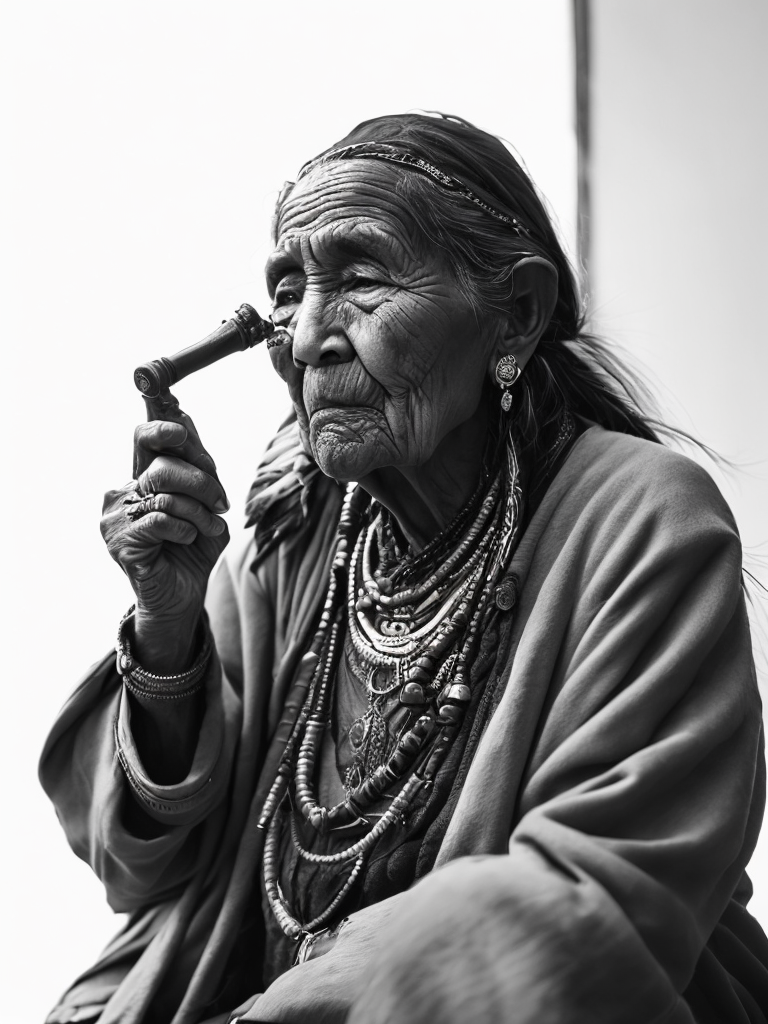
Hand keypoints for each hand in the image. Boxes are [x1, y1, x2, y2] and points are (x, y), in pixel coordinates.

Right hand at [101, 393, 229, 671]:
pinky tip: (188, 540)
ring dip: (199, 511)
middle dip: (202, 481)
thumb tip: (186, 419)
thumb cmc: (194, 549)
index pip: (144, 440)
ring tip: (210, 528)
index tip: (184, 430)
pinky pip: (161, 519)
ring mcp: (116, 517)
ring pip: (165, 493)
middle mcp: (123, 493)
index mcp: (142, 480)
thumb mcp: (206, 504)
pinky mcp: (119, 540)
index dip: (165, 430)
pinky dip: (185, 529)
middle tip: (221, 502)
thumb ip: (199, 468)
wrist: (183, 597)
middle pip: (163, 465)